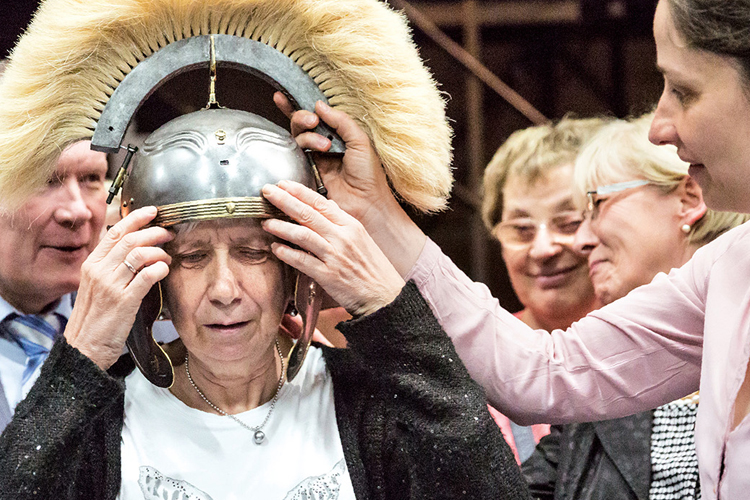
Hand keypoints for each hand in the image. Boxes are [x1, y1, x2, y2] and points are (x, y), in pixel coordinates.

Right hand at [64, 207, 172, 369]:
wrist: (84, 348)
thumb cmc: (94, 319)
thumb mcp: (96, 287)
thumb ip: (111, 268)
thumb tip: (134, 251)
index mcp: (91, 265)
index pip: (115, 232)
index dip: (135, 219)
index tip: (152, 212)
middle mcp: (99, 271)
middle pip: (130, 240)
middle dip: (154, 232)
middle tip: (168, 234)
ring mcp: (111, 285)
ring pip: (139, 254)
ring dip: (159, 251)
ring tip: (168, 257)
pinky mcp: (124, 301)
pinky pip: (147, 276)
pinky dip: (160, 269)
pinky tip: (165, 270)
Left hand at [261, 181, 404, 316]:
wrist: (385, 296)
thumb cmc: (373, 269)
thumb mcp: (362, 238)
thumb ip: (343, 221)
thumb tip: (328, 204)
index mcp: (351, 225)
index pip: (321, 202)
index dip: (299, 191)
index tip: (283, 183)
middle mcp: (343, 237)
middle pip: (308, 214)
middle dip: (284, 200)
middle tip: (267, 192)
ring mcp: (335, 256)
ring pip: (303, 235)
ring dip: (281, 227)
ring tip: (266, 222)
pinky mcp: (328, 275)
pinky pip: (303, 261)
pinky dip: (287, 253)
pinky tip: (276, 248)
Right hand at [274, 93, 426, 275]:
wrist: (366, 204)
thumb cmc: (368, 175)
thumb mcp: (360, 141)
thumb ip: (341, 121)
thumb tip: (319, 105)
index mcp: (339, 136)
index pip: (316, 116)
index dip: (299, 105)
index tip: (281, 96)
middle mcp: (324, 145)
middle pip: (302, 124)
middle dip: (302, 118)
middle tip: (313, 122)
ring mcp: (314, 159)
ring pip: (298, 137)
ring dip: (308, 136)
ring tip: (325, 146)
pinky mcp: (306, 173)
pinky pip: (296, 155)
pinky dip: (301, 146)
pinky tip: (313, 150)